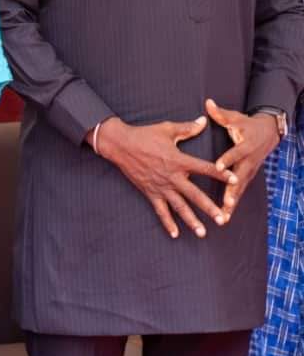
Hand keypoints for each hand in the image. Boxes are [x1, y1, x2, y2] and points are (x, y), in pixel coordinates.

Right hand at [95, 116, 235, 239]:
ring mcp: (161, 186)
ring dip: (191, 220)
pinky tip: (175, 234)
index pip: (204, 168)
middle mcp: (172, 176)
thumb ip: (187, 128)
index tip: (234, 179)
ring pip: (179, 207)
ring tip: (203, 233)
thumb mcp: (166, 129)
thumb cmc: (144, 135)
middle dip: (209, 207)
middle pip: (194, 195)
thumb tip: (203, 121)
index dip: (220, 173)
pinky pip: (160, 210)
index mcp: (178, 160)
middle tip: (223, 219)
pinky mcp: (150, 192)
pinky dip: (167, 223)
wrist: (120, 144)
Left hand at [206, 98, 281, 217]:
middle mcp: (249, 161)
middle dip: (232, 192)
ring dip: (232, 204)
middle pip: (240, 178)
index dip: (227, 160)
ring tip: (223, 217)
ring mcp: (249, 171)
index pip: (235, 154)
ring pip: (240, 189)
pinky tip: (224, 216)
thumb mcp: (236, 118)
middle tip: (224, 204)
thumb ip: (220, 114)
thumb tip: (208, 103)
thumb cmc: (247, 124)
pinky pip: (239, 192)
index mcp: (245, 146)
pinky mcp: (247, 177)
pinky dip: (232, 204)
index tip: (217, 167)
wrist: (268, 133)